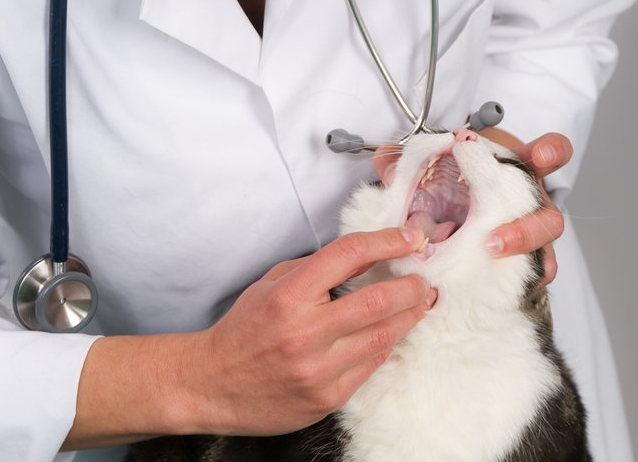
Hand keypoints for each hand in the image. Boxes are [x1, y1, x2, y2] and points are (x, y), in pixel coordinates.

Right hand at [186, 227, 436, 435]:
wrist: (212, 384)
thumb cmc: (244, 330)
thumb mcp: (271, 284)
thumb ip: (316, 270)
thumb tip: (366, 256)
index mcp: (289, 295)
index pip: (349, 256)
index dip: (387, 241)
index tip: (411, 238)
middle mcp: (305, 332)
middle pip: (378, 301)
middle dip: (412, 286)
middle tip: (425, 279)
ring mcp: (317, 369)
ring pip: (383, 337)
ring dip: (409, 317)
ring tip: (421, 304)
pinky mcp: (326, 398)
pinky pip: (370, 367)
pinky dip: (385, 346)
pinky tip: (390, 334)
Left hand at [372, 130, 571, 287]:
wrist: (461, 212)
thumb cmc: (458, 184)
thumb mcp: (436, 164)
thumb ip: (411, 159)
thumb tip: (385, 161)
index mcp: (518, 174)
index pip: (551, 154)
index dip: (551, 152)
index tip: (539, 155)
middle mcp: (531, 209)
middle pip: (550, 220)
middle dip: (527, 230)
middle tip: (494, 241)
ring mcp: (529, 242)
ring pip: (544, 257)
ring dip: (516, 264)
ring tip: (486, 262)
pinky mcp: (521, 269)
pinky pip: (527, 282)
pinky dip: (510, 287)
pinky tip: (488, 291)